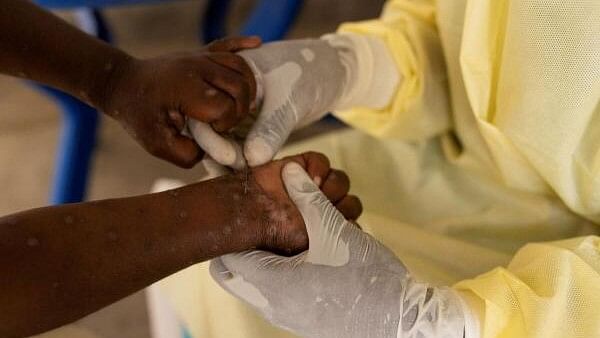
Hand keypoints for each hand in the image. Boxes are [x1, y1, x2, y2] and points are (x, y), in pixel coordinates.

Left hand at [100, 36, 260, 167]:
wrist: (122, 83)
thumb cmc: (139, 115)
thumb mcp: (157, 144)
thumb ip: (187, 154)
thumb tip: (212, 150)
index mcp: (185, 89)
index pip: (225, 106)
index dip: (225, 124)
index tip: (212, 131)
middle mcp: (196, 68)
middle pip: (240, 86)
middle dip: (240, 110)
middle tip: (226, 122)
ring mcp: (199, 57)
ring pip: (240, 67)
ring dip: (249, 88)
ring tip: (243, 105)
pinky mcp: (200, 53)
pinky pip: (227, 44)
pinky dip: (243, 44)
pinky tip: (257, 43)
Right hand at [192, 38, 348, 167]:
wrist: (326, 72)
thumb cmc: (307, 74)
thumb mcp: (288, 100)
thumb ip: (271, 128)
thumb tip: (252, 160)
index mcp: (222, 76)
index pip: (204, 109)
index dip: (211, 137)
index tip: (229, 158)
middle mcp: (221, 93)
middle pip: (207, 127)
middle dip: (217, 152)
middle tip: (235, 173)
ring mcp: (233, 110)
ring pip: (222, 140)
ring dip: (228, 159)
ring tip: (240, 178)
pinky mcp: (246, 125)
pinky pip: (237, 144)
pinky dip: (241, 159)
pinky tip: (248, 175)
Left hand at [211, 163, 469, 337]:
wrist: (399, 322)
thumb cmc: (365, 277)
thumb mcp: (335, 231)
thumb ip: (308, 198)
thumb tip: (290, 171)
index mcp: (271, 282)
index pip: (226, 257)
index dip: (233, 230)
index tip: (244, 211)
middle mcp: (270, 304)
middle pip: (235, 272)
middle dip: (246, 244)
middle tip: (263, 221)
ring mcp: (285, 315)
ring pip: (256, 283)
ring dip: (266, 256)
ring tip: (288, 233)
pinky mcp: (301, 319)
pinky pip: (276, 293)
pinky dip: (281, 271)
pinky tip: (307, 253)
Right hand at [234, 152, 361, 253]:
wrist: (251, 210)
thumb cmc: (279, 232)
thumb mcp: (311, 239)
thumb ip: (337, 232)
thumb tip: (356, 227)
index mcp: (325, 231)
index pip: (353, 224)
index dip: (349, 223)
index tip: (338, 226)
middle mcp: (322, 208)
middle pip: (352, 203)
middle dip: (341, 206)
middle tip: (322, 211)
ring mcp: (314, 186)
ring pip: (341, 181)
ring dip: (331, 187)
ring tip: (313, 192)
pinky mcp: (304, 166)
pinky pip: (323, 162)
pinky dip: (318, 168)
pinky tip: (308, 177)